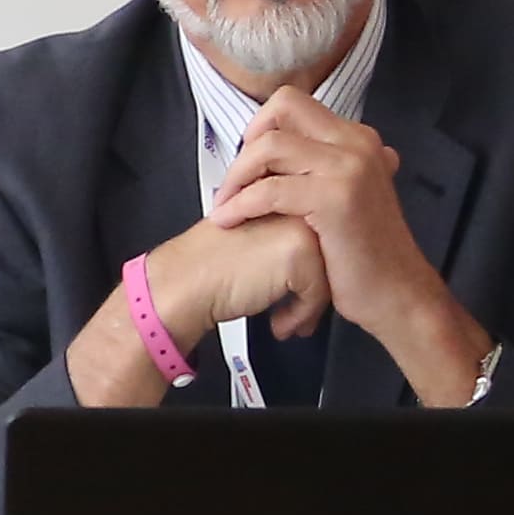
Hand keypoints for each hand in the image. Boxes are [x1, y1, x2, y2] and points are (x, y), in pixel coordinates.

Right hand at [64, 209, 328, 406]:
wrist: (183, 281)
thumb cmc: (208, 263)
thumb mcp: (252, 232)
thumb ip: (283, 233)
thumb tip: (320, 260)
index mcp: (283, 190)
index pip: (320, 231)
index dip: (308, 270)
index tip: (296, 294)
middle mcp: (296, 201)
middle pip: (330, 251)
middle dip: (316, 289)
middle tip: (299, 313)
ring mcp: (300, 224)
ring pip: (329, 272)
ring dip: (309, 305)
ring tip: (286, 321)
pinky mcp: (299, 252)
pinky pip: (319, 292)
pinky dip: (301, 314)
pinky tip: (278, 323)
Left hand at [206, 88, 493, 398]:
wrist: (396, 295)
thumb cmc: (362, 254)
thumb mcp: (343, 197)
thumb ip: (318, 169)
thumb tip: (274, 152)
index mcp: (356, 139)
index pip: (292, 103)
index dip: (260, 127)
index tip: (247, 165)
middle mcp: (356, 143)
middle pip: (282, 108)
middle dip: (246, 143)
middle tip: (232, 183)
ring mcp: (349, 167)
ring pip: (270, 145)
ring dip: (237, 175)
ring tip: (223, 206)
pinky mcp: (336, 198)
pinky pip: (270, 189)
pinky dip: (240, 203)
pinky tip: (228, 221)